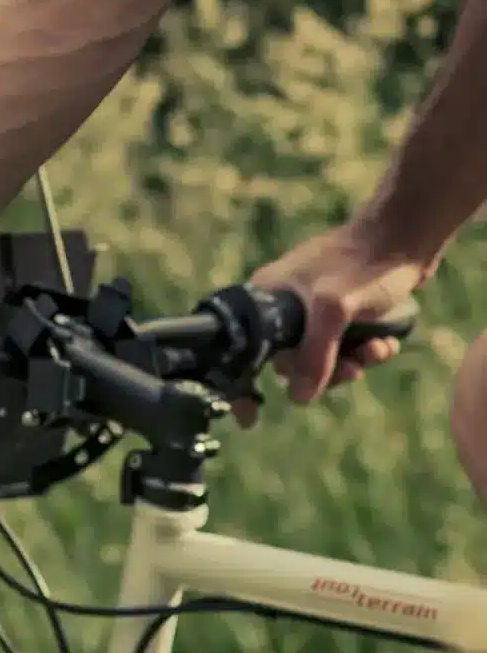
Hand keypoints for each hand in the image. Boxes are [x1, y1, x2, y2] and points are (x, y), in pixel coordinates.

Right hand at [232, 218, 435, 427]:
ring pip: (321, 358)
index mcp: (267, 296)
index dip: (244, 387)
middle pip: (290, 363)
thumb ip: (315, 355)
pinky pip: (343, 346)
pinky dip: (364, 351)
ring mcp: (312, 308)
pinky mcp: (341, 312)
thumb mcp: (335, 311)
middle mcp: (284, 304)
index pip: (245, 350)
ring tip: (374, 352)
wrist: (408, 234)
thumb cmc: (365, 263)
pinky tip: (384, 343)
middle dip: (324, 373)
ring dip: (351, 363)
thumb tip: (300, 398)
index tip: (248, 418)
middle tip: (352, 370)